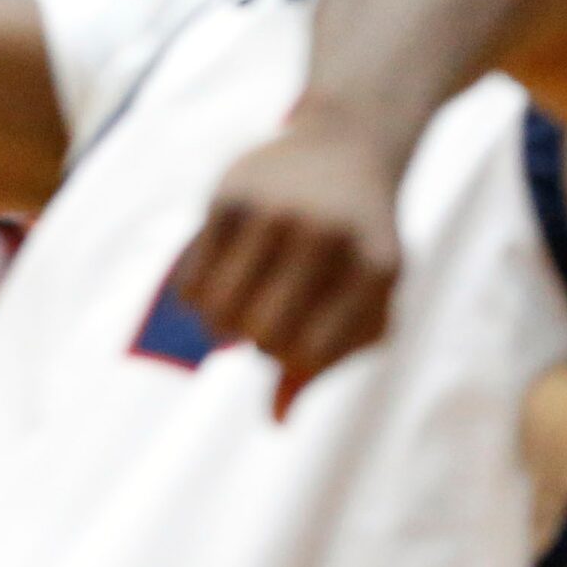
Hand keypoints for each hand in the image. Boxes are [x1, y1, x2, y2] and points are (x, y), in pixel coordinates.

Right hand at [170, 114, 406, 418]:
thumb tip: (275, 420)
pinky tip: (219, 287)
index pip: (313, 354)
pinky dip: (197, 303)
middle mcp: (327, 235)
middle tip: (266, 323)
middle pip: (263, 337)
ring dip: (223, 330)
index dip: (294, 363)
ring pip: (219, 315)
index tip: (297, 341)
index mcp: (376, 269)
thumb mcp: (368, 300)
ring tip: (240, 311)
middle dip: (260, 343)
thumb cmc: (359, 244)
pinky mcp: (231, 195)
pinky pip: (190, 284)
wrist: (347, 146)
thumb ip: (328, 362)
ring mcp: (277, 211)